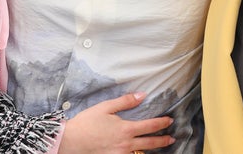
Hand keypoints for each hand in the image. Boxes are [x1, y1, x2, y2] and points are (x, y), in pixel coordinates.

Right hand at [58, 92, 174, 153]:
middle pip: (150, 143)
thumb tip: (142, 95)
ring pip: (141, 153)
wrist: (71, 141)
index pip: (150, 126)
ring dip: (151, 150)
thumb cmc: (87, 122)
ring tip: (159, 147)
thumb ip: (126, 101)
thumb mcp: (106, 107)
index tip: (170, 120)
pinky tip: (139, 152)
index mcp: (126, 129)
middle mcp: (126, 144)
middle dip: (163, 140)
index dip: (162, 123)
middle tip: (171, 138)